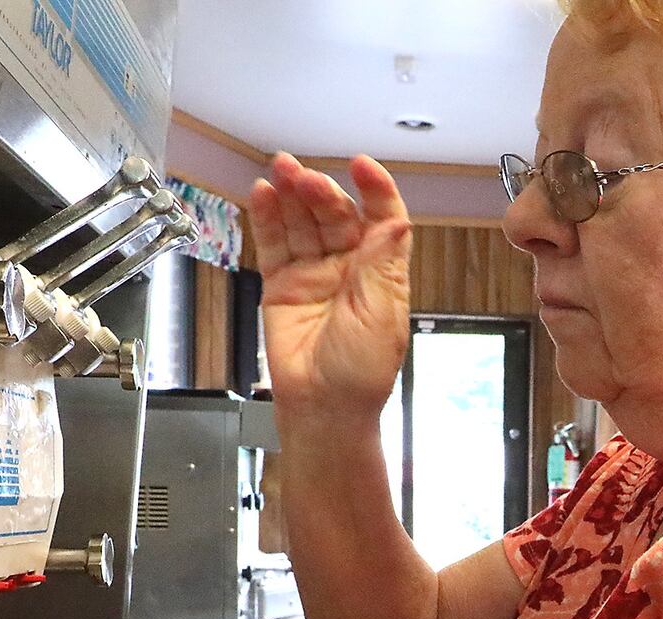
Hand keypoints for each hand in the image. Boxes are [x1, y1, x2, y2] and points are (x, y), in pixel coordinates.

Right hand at [248, 152, 412, 428]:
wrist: (324, 408)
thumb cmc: (359, 374)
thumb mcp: (381, 314)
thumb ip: (381, 263)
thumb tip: (398, 220)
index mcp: (381, 273)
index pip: (382, 219)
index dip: (375, 189)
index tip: (362, 166)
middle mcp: (349, 269)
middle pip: (337, 215)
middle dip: (322, 191)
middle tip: (305, 177)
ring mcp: (314, 275)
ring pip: (304, 223)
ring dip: (294, 195)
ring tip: (282, 171)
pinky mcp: (282, 286)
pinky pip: (275, 244)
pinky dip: (269, 217)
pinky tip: (264, 194)